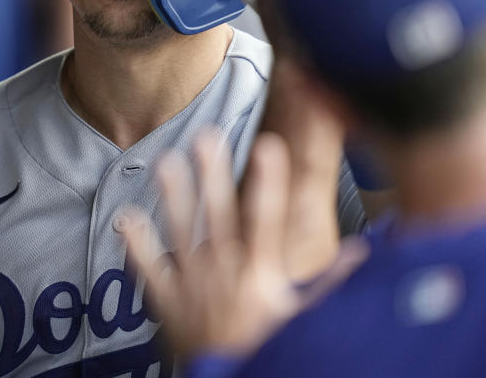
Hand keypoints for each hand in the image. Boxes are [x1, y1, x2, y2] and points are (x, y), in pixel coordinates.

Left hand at [122, 130, 367, 360]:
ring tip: (165, 160)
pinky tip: (125, 216)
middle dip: (213, 175)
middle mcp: (224, 273)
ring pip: (180, 232)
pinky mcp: (168, 302)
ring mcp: (193, 285)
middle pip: (218, 215)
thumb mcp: (304, 319)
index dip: (268, 181)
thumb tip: (360, 253)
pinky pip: (148, 271)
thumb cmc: (268, 350)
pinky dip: (135, 245)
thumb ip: (330, 284)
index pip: (266, 219)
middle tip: (207, 136)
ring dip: (172, 195)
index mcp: (260, 274)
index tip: (268, 145)